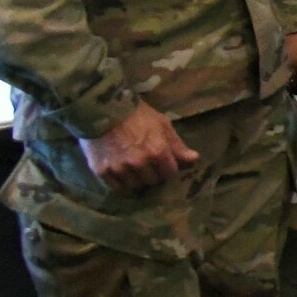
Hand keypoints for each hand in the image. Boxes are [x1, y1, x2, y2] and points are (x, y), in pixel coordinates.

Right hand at [80, 101, 197, 191]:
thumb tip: (194, 160)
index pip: (170, 172)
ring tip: (133, 166)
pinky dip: (121, 182)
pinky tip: (121, 171)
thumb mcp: (162, 124)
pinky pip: (117, 187)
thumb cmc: (137, 115)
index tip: (163, 161)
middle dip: (153, 173)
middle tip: (147, 162)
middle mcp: (139, 162)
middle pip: (153, 180)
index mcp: (157, 151)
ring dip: (137, 178)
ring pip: (135, 186)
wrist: (102, 109)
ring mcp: (119, 168)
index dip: (169, 167)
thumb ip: (177, 145)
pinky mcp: (102, 171)